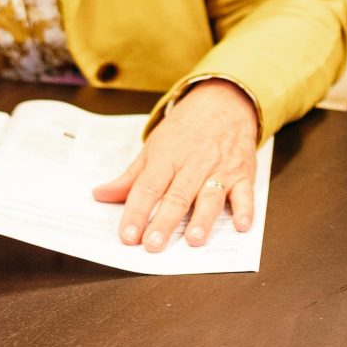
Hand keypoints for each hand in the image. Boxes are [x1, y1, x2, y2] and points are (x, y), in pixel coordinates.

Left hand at [93, 79, 261, 251]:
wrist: (225, 102)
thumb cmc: (186, 128)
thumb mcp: (154, 146)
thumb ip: (130, 176)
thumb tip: (100, 194)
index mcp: (167, 158)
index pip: (148, 187)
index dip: (136, 212)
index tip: (127, 235)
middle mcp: (193, 165)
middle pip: (176, 196)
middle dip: (164, 222)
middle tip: (153, 245)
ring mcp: (219, 170)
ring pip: (210, 196)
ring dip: (202, 219)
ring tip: (193, 240)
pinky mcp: (242, 174)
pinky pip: (245, 193)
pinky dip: (246, 209)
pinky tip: (242, 226)